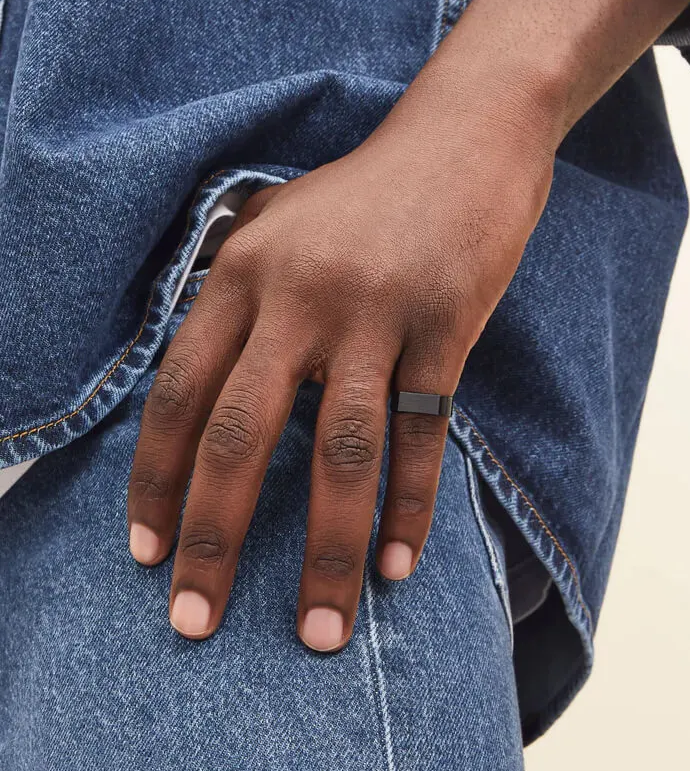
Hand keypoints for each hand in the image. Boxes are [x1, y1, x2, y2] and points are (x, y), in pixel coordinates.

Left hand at [126, 69, 553, 649]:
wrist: (465, 138)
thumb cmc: (364, 194)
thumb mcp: (276, 225)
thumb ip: (232, 298)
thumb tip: (200, 392)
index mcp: (243, 269)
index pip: (179, 391)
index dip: (155, 479)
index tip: (145, 554)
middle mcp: (301, 294)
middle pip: (244, 434)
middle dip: (214, 537)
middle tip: (195, 622)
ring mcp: (377, 312)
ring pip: (341, 452)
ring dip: (326, 550)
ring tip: (317, 632)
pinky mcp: (447, 326)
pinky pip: (424, 434)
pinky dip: (410, 506)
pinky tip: (395, 565)